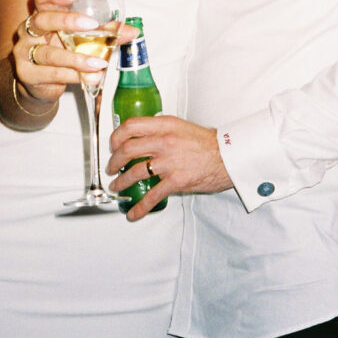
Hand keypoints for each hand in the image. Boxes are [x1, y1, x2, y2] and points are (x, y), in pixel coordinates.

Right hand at [13, 0, 137, 104]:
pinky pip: (51, 74)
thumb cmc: (62, 51)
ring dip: (76, 58)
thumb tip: (132, 32)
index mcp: (43, 14)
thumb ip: (104, 33)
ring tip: (100, 62)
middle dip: (66, 21)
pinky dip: (73, 75)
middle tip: (91, 26)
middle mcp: (29, 30)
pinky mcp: (27, 74)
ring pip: (49, 53)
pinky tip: (91, 77)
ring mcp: (25, 52)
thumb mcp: (80, 38)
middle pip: (41, 20)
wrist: (41, 82)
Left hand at [106, 115, 232, 220]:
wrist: (226, 156)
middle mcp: (164, 141)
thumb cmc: (205, 142)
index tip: (113, 145)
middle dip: (114, 161)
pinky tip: (133, 212)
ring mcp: (169, 162)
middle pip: (127, 149)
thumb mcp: (180, 126)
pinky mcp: (176, 181)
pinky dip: (139, 207)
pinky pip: (152, 196)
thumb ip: (160, 130)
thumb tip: (142, 137)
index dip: (116, 136)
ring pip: (135, 172)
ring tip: (117, 187)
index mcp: (165, 125)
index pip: (131, 126)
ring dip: (121, 182)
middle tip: (111, 168)